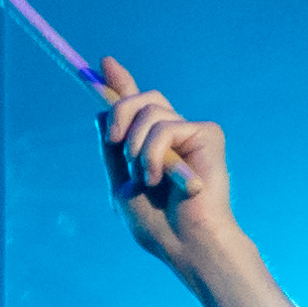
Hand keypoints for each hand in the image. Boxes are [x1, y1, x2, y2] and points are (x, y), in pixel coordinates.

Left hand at [97, 57, 234, 263]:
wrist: (186, 242)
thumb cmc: (157, 224)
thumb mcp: (121, 185)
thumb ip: (112, 151)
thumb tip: (100, 112)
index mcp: (154, 145)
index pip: (136, 106)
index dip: (121, 83)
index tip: (104, 64)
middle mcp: (175, 134)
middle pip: (140, 98)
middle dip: (120, 113)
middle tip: (116, 142)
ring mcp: (191, 132)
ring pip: (150, 111)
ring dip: (137, 148)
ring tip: (146, 179)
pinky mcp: (207, 134)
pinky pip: (165, 127)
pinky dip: (154, 154)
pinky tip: (160, 178)